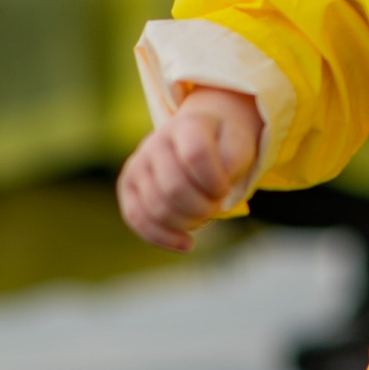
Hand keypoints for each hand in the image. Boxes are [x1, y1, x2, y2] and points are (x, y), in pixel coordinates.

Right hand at [118, 85, 263, 251]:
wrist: (201, 138)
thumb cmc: (223, 146)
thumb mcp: (240, 146)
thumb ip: (233, 162)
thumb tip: (216, 192)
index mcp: (186, 125)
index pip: (196, 155)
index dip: (215, 183)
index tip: (225, 190)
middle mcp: (156, 141)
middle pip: (174, 188)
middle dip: (203, 208)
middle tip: (216, 207)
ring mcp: (138, 163)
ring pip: (158, 208)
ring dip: (188, 223)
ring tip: (204, 216)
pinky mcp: (128, 186)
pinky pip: (137, 219)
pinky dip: (164, 237)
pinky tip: (187, 244)